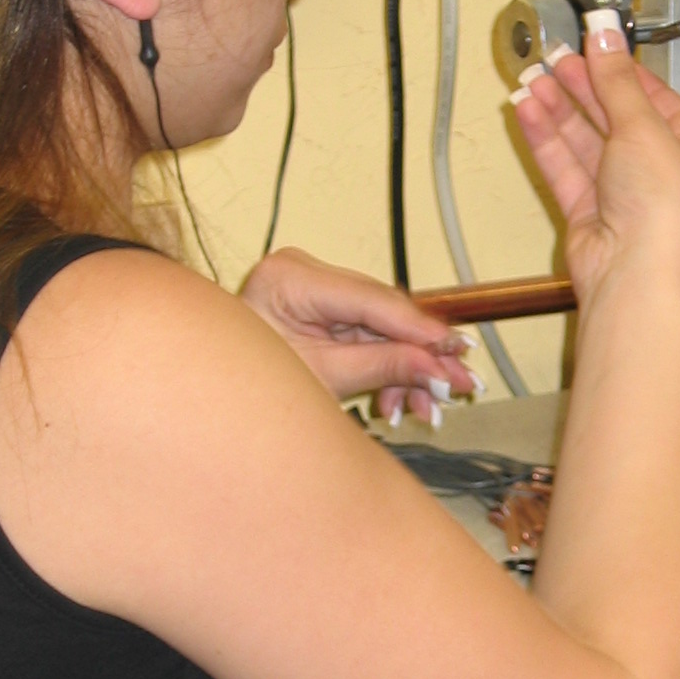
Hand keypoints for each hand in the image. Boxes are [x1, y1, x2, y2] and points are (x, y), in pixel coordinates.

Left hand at [239, 248, 481, 425]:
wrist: (221, 402)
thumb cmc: (253, 388)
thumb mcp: (324, 378)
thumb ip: (383, 366)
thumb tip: (438, 367)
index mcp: (288, 279)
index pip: (370, 299)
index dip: (419, 327)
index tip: (456, 348)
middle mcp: (301, 272)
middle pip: (382, 310)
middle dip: (420, 354)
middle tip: (459, 381)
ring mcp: (312, 288)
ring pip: (382, 325)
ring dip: (408, 367)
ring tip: (429, 406)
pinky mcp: (323, 309)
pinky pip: (367, 333)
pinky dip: (386, 366)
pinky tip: (402, 400)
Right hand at [510, 10, 679, 309]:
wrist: (636, 279)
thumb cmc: (666, 219)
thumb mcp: (645, 130)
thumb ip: (617, 81)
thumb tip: (606, 36)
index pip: (659, 99)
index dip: (625, 70)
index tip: (598, 42)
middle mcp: (662, 175)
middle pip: (619, 118)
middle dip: (586, 86)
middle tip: (558, 55)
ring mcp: (624, 196)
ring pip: (587, 142)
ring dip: (560, 108)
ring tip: (536, 77)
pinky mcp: (590, 215)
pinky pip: (566, 167)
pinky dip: (547, 138)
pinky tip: (530, 110)